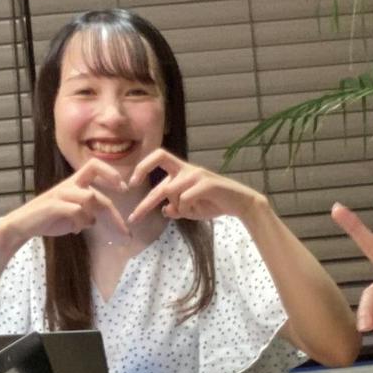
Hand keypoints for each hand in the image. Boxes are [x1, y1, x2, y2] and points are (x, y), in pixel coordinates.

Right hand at [0, 160, 130, 243]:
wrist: (23, 224)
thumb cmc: (49, 218)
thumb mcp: (72, 214)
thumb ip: (88, 212)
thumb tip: (100, 219)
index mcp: (74, 182)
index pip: (94, 165)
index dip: (110, 173)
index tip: (124, 188)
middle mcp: (68, 185)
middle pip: (97, 194)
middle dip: (114, 216)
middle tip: (125, 234)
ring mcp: (60, 194)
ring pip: (89, 198)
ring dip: (92, 218)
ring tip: (85, 227)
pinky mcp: (53, 205)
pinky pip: (76, 210)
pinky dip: (81, 221)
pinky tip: (76, 230)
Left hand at [125, 150, 263, 223]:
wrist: (240, 203)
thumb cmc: (213, 202)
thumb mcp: (191, 209)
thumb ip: (177, 208)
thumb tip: (165, 210)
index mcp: (181, 171)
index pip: (158, 156)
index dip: (143, 166)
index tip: (132, 183)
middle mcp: (187, 169)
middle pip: (161, 173)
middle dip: (144, 194)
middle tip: (133, 216)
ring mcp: (197, 175)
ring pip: (171, 192)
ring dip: (177, 207)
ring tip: (189, 212)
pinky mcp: (207, 183)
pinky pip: (185, 199)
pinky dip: (186, 209)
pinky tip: (197, 210)